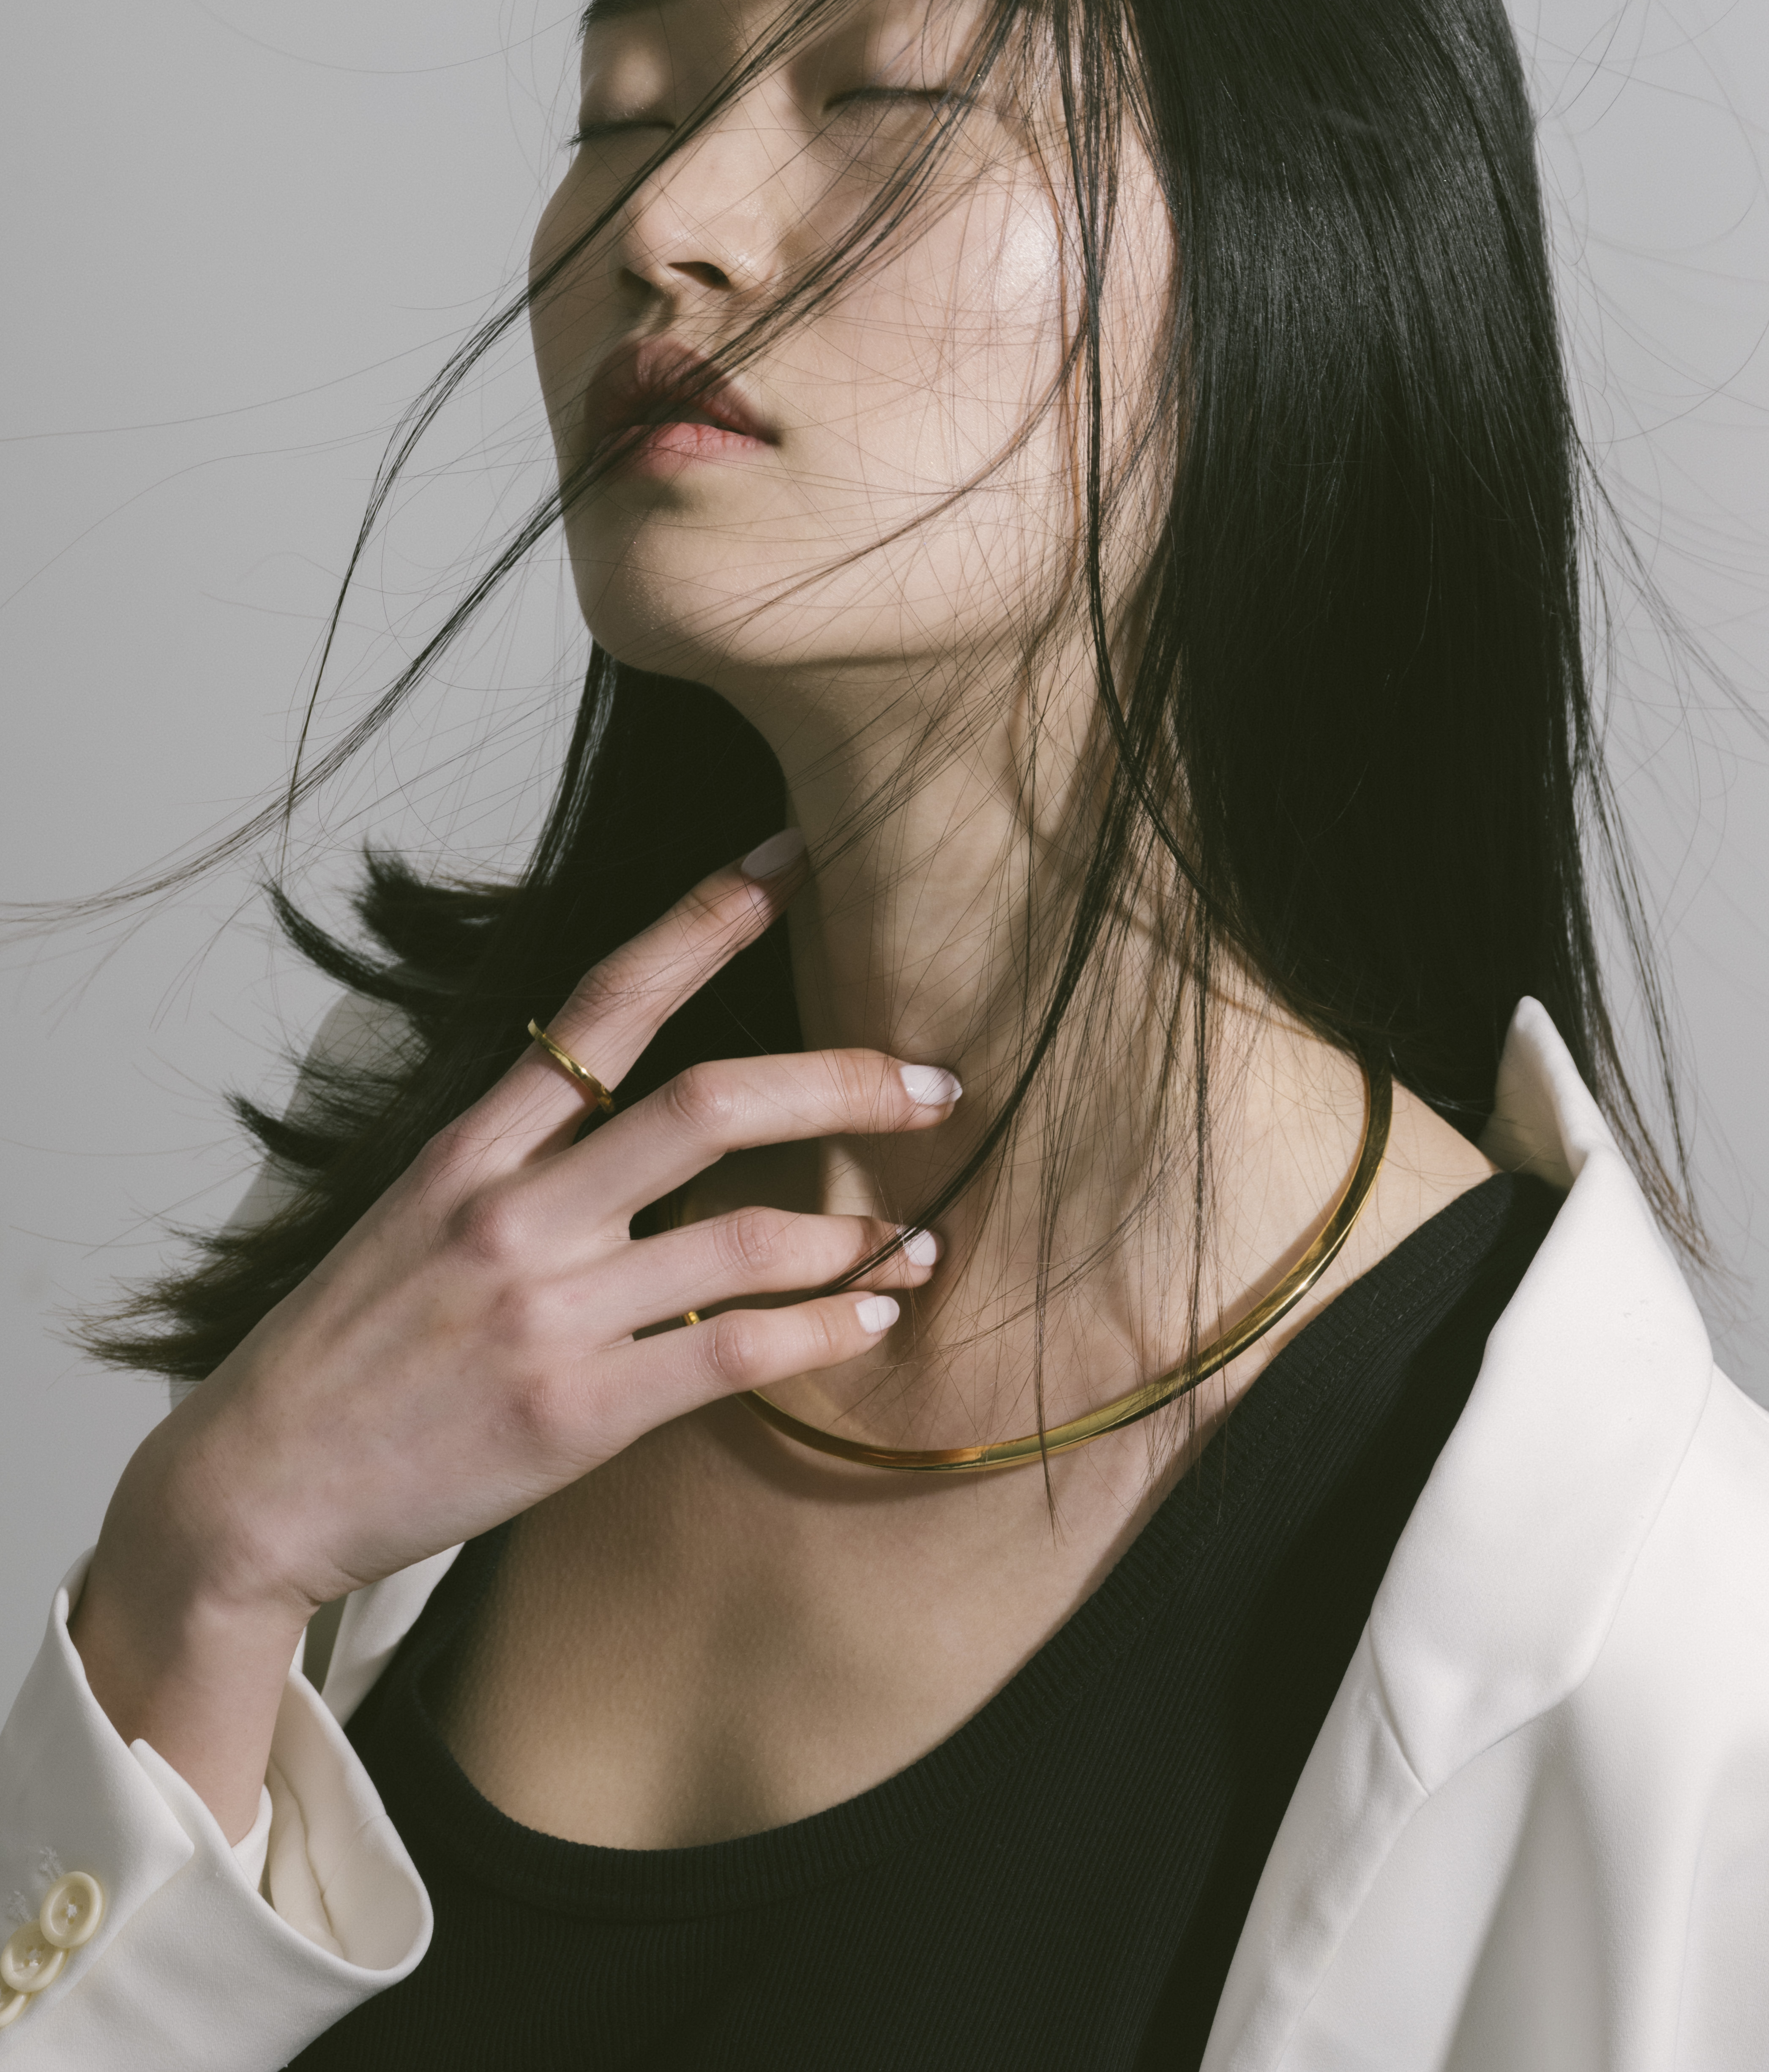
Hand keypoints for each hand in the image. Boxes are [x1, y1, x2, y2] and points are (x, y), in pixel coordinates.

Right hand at [71, 834, 957, 1835]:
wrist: (255, 1486)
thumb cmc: (354, 1345)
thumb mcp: (422, 1212)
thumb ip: (530, 1155)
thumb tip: (651, 1109)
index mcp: (473, 1145)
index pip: (609, 1001)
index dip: (710, 918)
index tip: (795, 859)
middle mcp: (513, 1210)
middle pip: (710, 1103)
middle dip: (843, 1082)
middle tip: (936, 1081)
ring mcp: (545, 1312)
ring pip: (745, 1237)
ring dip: (857, 1232)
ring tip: (921, 1233)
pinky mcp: (574, 1414)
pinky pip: (735, 1354)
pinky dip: (823, 1332)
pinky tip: (874, 1320)